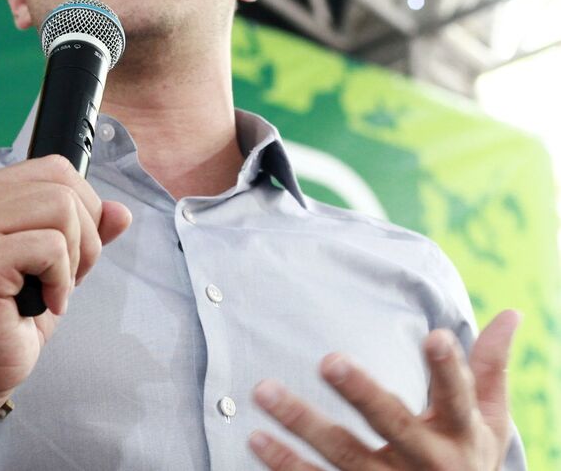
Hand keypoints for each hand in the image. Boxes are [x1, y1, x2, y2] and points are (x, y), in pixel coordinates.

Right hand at [0, 155, 131, 413]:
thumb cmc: (13, 311)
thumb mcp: (59, 262)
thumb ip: (87, 229)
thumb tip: (121, 212)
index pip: (57, 168)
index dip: (84, 210)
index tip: (70, 252)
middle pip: (64, 187)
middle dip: (85, 237)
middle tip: (66, 277)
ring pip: (62, 210)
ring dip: (73, 259)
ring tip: (54, 288)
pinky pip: (51, 247)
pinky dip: (61, 280)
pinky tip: (45, 302)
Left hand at [249, 310, 520, 469]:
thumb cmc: (468, 459)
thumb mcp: (488, 422)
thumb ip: (489, 369)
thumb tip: (512, 313)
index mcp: (461, 435)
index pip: (457, 397)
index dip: (448, 369)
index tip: (435, 334)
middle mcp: (425, 463)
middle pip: (393, 425)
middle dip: (362, 392)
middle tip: (328, 359)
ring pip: (344, 455)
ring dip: (302, 423)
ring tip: (264, 390)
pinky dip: (286, 464)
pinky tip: (256, 439)